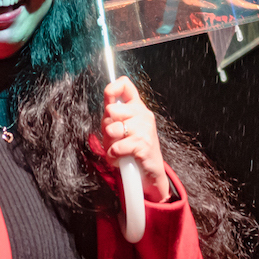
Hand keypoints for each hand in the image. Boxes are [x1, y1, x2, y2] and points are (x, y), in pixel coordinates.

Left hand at [101, 77, 171, 202]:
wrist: (151, 174)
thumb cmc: (135, 151)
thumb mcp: (124, 129)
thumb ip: (114, 115)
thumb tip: (107, 102)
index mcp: (138, 108)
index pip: (125, 85)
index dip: (111, 88)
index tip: (108, 101)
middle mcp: (143, 115)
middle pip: (111, 110)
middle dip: (106, 128)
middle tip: (115, 139)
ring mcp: (145, 129)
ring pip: (111, 129)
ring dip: (109, 145)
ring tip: (119, 150)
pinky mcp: (143, 144)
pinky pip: (116, 147)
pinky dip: (113, 157)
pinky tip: (121, 159)